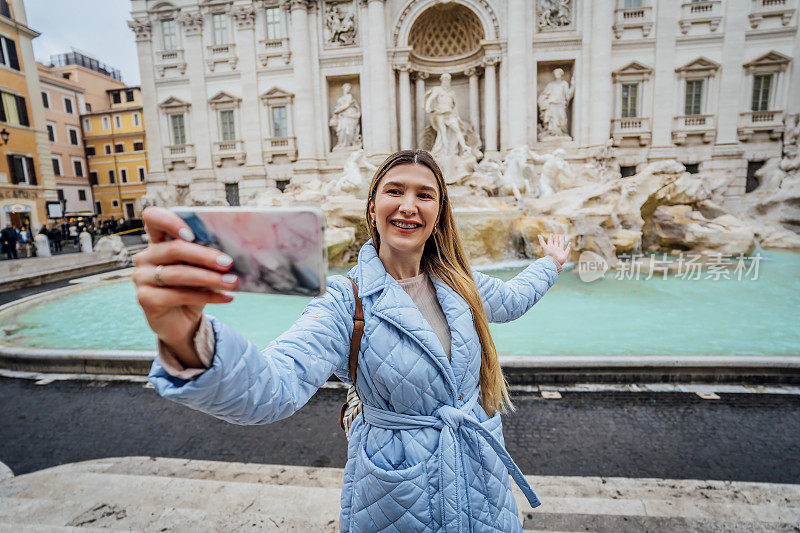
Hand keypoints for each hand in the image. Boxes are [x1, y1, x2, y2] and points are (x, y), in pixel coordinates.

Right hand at [133, 206, 237, 366]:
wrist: (182, 322)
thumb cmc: (193, 289)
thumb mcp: (201, 270)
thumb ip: (207, 257)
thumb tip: (231, 252)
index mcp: (158, 242)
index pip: (153, 218)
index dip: (169, 222)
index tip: (192, 234)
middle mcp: (145, 257)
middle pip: (174, 249)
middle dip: (204, 256)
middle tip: (228, 263)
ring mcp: (141, 277)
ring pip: (178, 274)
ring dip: (209, 278)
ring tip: (232, 282)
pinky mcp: (144, 298)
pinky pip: (178, 295)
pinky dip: (206, 296)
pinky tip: (226, 297)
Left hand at [537, 233, 570, 265]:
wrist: (553, 262)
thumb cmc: (548, 254)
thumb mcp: (543, 246)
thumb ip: (541, 241)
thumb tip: (538, 235)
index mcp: (550, 248)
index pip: (550, 242)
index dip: (550, 238)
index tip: (551, 234)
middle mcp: (555, 249)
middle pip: (556, 242)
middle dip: (556, 238)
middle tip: (557, 234)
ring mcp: (560, 252)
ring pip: (561, 245)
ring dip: (562, 240)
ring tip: (563, 236)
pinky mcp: (564, 254)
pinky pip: (567, 249)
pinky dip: (569, 246)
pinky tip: (570, 242)